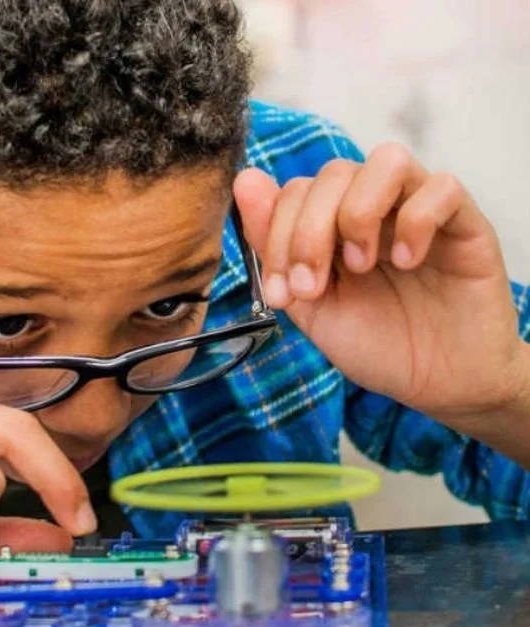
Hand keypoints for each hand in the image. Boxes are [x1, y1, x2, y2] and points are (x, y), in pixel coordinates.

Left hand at [234, 143, 529, 420]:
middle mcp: (375, 208)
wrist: (437, 383)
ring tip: (360, 266)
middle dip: (308, 232)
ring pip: (387, 161)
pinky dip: (416, 220)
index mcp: (333, 226)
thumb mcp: (312, 307)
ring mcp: (418, 210)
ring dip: (359, 212)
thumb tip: (245, 182)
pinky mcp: (465, 223)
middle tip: (313, 287)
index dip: (276, 235)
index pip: (296, 192)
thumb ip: (276, 251)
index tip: (281, 294)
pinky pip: (443, 187)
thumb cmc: (376, 344)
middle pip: (333, 173)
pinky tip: (408, 262)